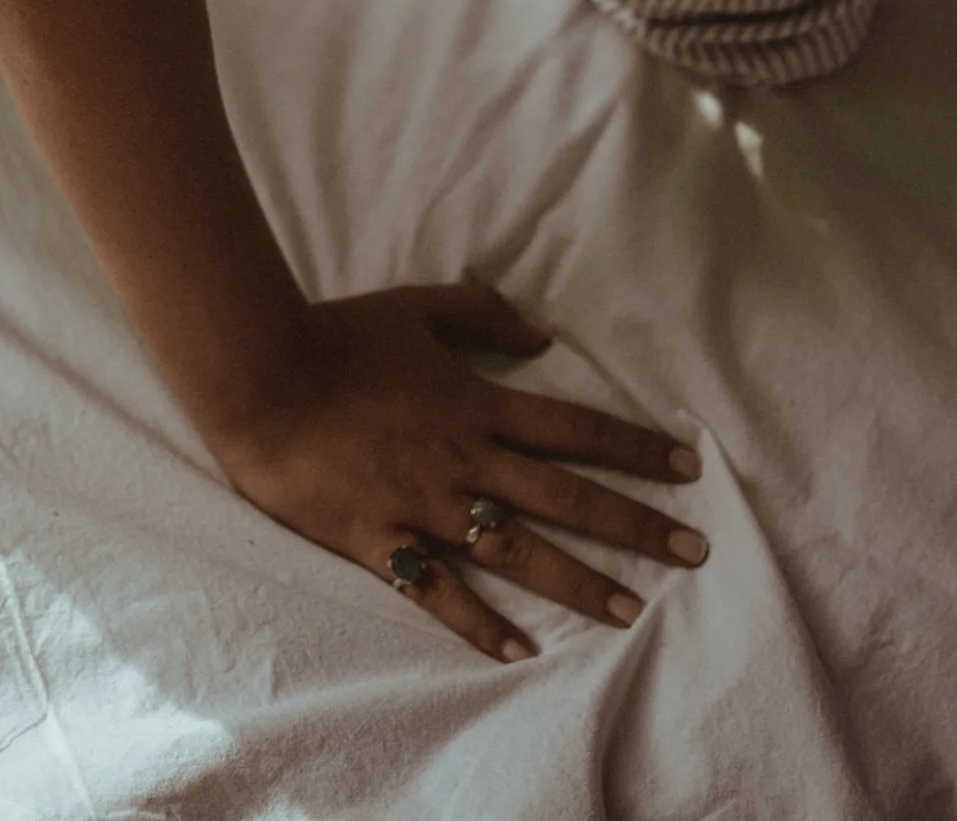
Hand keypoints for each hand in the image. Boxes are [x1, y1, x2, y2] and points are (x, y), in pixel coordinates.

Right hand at [206, 284, 705, 661]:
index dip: (633, 447)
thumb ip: (483, 315)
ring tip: (631, 609)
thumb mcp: (418, 307)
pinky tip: (520, 650)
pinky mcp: (382, 539)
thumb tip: (542, 336)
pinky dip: (479, 623)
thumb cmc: (339, 336)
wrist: (262, 376)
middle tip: (694, 551)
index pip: (574, 428)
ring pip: (517, 550)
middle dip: (634, 524)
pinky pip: (438, 590)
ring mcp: (424, 504)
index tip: (685, 468)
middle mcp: (464, 459)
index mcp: (476, 403)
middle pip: (565, 496)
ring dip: (578, 581)